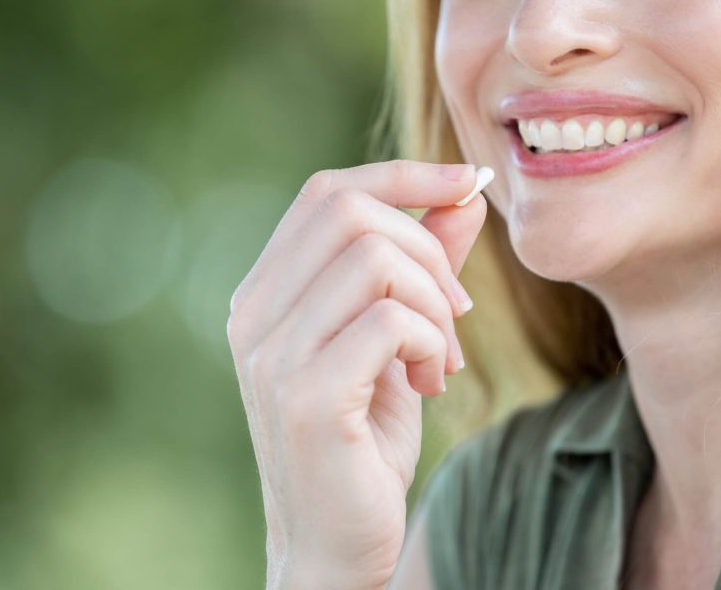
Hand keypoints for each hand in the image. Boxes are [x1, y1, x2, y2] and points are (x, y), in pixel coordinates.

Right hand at [226, 160, 488, 589]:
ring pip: (376, 260)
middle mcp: (254, 315)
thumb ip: (422, 266)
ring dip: (434, 302)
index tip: (466, 183)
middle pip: (350, 212)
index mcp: (265, 294)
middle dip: (428, 248)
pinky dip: (431, 341)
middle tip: (454, 311)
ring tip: (442, 356)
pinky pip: (389, 321)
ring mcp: (272, 355)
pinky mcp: (306, 396)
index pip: (325, 193)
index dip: (401, 174)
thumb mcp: (398, 340)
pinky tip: (429, 381)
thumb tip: (465, 196)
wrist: (334, 545)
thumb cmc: (362, 441)